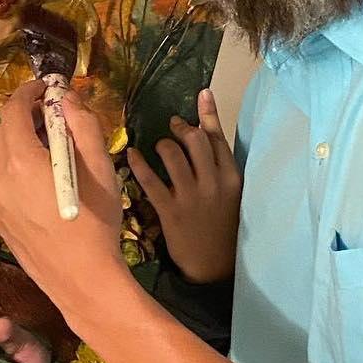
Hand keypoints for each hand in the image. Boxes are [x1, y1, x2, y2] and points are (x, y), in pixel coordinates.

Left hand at [0, 81, 125, 320]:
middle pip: (3, 131)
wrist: (82, 279)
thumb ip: (82, 124)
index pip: (13, 110)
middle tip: (55, 117)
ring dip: (21, 143)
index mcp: (19, 159)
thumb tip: (66, 98)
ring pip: (0, 157)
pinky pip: (2, 181)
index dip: (29, 92)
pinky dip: (17, 167)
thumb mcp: (100, 167)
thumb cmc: (96, 221)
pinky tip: (43, 179)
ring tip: (52, 149)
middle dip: (26, 116)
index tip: (47, 88)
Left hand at [128, 88, 239, 283]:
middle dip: (180, 127)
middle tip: (172, 125)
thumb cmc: (222, 227)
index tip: (201, 94)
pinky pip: (150, 180)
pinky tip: (131, 155)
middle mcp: (212, 182)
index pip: (219, 137)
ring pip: (172, 153)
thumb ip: (221, 167)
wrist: (214, 268)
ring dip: (162, 144)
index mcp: (231, 177)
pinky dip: (138, 164)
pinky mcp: (170, 211)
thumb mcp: (231, 195)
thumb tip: (208, 135)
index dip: (207, 114)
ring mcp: (191, 196)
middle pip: (195, 139)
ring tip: (158, 147)